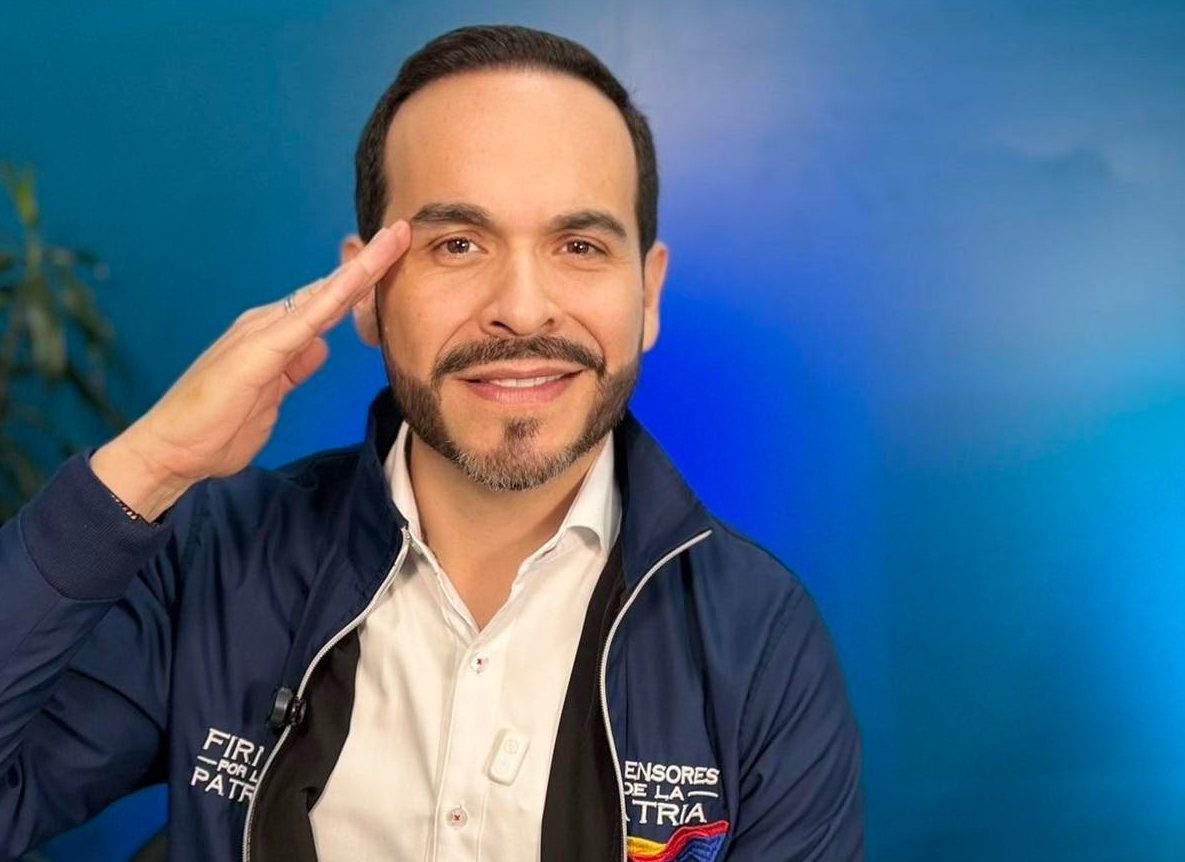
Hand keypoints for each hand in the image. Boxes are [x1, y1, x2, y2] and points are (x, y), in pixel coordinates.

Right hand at [90, 221, 410, 519]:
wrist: (170, 451)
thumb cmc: (214, 430)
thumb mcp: (270, 398)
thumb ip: (294, 370)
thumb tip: (319, 347)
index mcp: (273, 338)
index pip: (326, 304)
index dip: (361, 282)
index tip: (393, 260)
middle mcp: (267, 326)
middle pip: (330, 289)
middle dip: (370, 262)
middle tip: (404, 231)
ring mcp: (262, 333)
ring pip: (324, 294)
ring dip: (362, 268)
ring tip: (395, 241)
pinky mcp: (259, 350)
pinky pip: (307, 318)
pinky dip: (335, 295)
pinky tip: (359, 279)